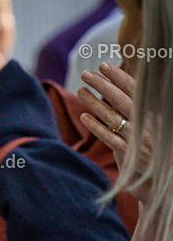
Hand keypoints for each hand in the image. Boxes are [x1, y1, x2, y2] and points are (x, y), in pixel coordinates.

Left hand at [77, 62, 152, 202]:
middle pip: (121, 99)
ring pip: (113, 117)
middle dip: (103, 85)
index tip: (104, 65)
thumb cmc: (149, 144)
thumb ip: (132, 107)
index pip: (134, 90)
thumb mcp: (146, 122)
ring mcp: (136, 138)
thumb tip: (113, 87)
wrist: (161, 175)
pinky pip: (109, 137)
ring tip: (80, 90)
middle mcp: (145, 122)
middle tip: (86, 73)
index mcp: (152, 112)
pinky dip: (96, 127)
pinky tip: (84, 117)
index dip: (119, 77)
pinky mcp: (127, 153)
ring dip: (95, 103)